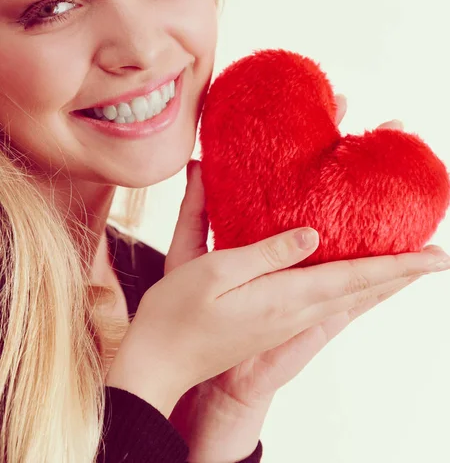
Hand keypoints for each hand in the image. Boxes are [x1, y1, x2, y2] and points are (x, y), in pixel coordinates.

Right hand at [166, 99, 419, 462]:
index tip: (435, 256)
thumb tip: (312, 234)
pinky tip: (356, 285)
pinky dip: (355, 292)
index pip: (355, 277)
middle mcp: (295, 312)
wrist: (160, 362)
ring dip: (383, 282)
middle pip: (362, 290)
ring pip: (350, 299)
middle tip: (437, 259)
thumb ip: (267, 253)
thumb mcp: (215, 271)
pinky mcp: (275, 324)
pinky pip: (330, 304)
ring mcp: (286, 322)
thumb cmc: (178, 315)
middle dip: (402, 273)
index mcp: (285, 297)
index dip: (398, 265)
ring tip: (409, 269)